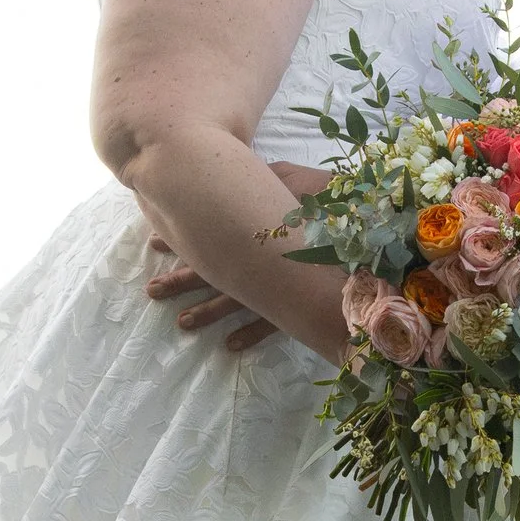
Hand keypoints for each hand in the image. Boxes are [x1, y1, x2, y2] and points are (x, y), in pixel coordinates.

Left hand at [142, 162, 330, 359]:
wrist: (367, 225)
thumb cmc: (327, 198)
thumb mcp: (288, 177)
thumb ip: (259, 180)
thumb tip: (236, 174)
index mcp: (248, 229)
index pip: (203, 236)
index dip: (178, 241)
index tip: (153, 244)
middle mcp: (254, 260)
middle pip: (209, 273)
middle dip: (180, 282)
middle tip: (152, 290)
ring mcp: (273, 286)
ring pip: (232, 304)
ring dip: (205, 314)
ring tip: (182, 323)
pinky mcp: (296, 304)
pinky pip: (269, 324)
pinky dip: (249, 335)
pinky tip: (231, 346)